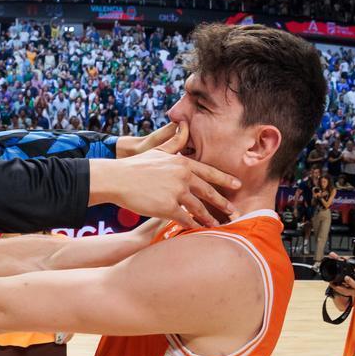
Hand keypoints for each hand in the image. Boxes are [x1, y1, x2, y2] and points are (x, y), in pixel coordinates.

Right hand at [106, 122, 240, 227]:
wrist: (117, 179)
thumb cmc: (134, 166)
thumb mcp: (157, 150)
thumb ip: (175, 142)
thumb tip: (184, 125)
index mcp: (182, 163)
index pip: (209, 172)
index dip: (224, 179)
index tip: (237, 184)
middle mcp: (183, 177)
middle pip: (208, 192)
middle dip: (223, 203)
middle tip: (234, 211)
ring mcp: (176, 192)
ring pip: (199, 208)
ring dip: (209, 218)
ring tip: (217, 224)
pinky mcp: (168, 207)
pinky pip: (185, 218)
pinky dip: (193, 225)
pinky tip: (198, 230)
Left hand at [330, 275, 354, 299]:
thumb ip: (350, 281)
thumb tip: (345, 277)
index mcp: (344, 290)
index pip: (335, 287)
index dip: (331, 283)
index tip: (329, 279)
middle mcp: (343, 291)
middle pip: (335, 286)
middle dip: (333, 282)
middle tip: (331, 276)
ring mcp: (345, 290)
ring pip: (338, 286)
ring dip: (336, 282)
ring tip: (335, 277)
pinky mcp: (347, 289)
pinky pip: (341, 286)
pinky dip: (340, 283)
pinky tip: (342, 279)